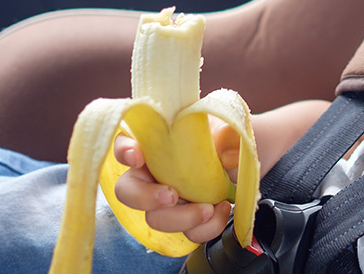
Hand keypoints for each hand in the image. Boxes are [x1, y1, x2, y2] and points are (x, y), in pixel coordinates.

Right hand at [112, 130, 232, 243]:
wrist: (240, 166)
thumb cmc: (225, 141)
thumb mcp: (228, 131)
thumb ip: (229, 137)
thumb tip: (228, 157)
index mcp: (155, 142)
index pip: (125, 142)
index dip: (124, 150)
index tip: (136, 156)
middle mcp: (152, 172)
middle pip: (127, 190)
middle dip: (144, 197)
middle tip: (171, 196)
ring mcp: (165, 199)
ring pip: (154, 218)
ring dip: (181, 218)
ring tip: (208, 209)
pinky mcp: (183, 219)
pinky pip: (186, 233)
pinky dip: (204, 228)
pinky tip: (219, 211)